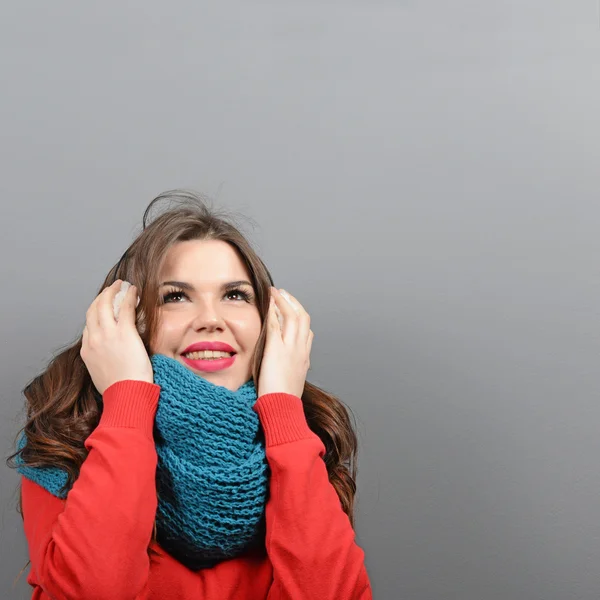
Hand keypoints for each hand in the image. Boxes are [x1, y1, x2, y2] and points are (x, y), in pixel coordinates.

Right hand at [80, 279, 153, 394]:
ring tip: (121, 285)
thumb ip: (102, 361)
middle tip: (112, 289)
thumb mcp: (102, 374)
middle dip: (102, 296)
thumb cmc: (120, 390)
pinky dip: (128, 295)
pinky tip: (134, 290)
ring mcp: (108, 334)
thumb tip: (110, 357)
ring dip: (113, 291)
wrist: (126, 395)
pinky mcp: (124, 332)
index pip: (88, 325)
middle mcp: (94, 339)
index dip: (96, 312)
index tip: (104, 307)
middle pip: (93, 310)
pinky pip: (125, 307)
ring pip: (106, 304)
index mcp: (87, 351)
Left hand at [257, 287, 313, 397]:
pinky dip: (273, 310)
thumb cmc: (283, 401)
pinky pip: (276, 324)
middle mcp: (301, 350)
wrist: (282, 408)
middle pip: (303, 319)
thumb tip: (283, 369)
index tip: (291, 310)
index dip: (300, 318)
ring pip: (292, 316)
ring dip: (283, 301)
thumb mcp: (291, 383)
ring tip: (275, 292)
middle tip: (283, 294)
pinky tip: (267, 303)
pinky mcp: (277, 349)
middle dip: (294, 303)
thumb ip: (289, 372)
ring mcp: (291, 348)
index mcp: (304, 359)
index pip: (308, 333)